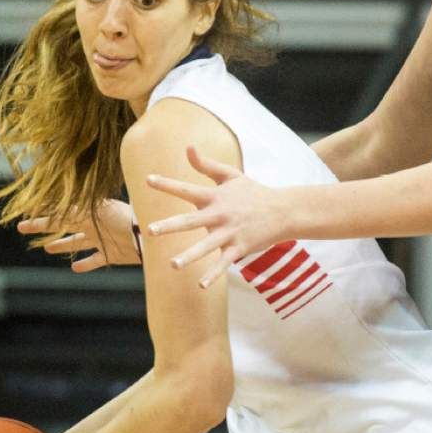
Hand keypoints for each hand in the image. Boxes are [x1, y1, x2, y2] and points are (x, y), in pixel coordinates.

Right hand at [18, 199, 139, 271]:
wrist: (149, 236)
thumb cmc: (126, 218)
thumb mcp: (98, 212)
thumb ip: (76, 210)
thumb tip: (51, 207)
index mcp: (89, 211)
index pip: (59, 213)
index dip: (41, 216)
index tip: (23, 217)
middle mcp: (93, 224)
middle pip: (63, 226)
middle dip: (43, 227)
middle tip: (22, 228)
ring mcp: (101, 239)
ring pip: (76, 243)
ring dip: (62, 245)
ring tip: (47, 248)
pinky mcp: (111, 255)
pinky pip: (94, 260)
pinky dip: (84, 264)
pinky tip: (74, 267)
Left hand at [145, 145, 286, 286]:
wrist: (283, 211)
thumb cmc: (253, 192)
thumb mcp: (230, 175)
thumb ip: (206, 165)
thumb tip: (187, 147)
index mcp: (215, 197)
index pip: (187, 189)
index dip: (167, 184)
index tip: (147, 180)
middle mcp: (220, 215)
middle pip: (191, 221)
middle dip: (170, 226)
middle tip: (149, 230)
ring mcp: (230, 233)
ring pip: (207, 246)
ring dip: (190, 255)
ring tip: (173, 265)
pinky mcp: (240, 248)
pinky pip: (224, 263)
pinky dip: (213, 274)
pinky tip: (200, 285)